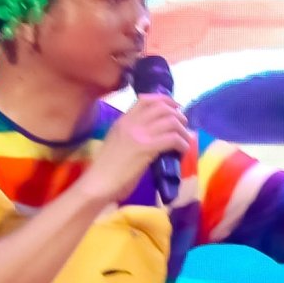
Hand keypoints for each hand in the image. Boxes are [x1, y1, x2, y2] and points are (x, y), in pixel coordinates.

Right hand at [74, 96, 194, 207]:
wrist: (98, 182)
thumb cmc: (108, 167)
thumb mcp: (118, 141)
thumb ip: (134, 131)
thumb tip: (158, 129)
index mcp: (122, 120)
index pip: (145, 100)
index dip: (165, 100)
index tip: (176, 107)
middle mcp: (130, 123)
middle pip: (162, 108)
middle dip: (179, 115)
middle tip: (184, 127)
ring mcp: (138, 134)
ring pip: (171, 122)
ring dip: (184, 131)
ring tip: (185, 140)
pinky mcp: (145, 148)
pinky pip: (172, 139)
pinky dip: (182, 144)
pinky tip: (182, 151)